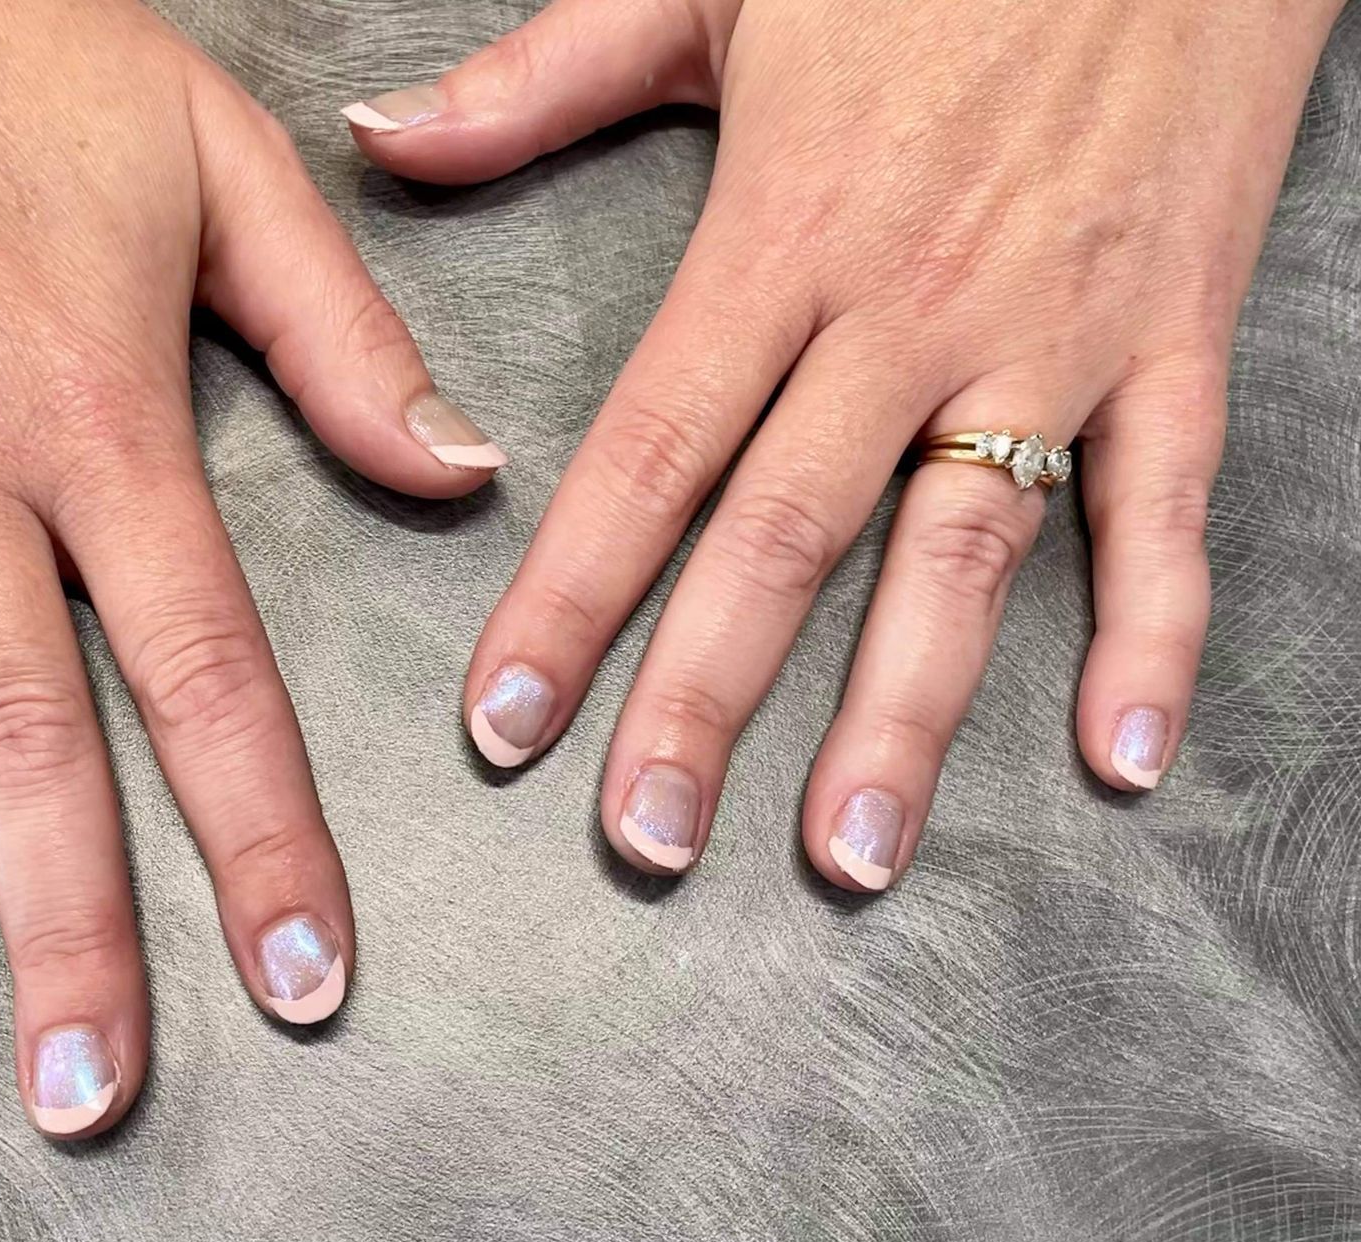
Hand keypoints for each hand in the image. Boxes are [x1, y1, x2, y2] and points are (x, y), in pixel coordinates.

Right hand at [0, 0, 502, 1134]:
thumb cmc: (27, 45)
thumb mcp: (226, 162)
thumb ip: (343, 335)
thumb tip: (460, 473)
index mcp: (101, 415)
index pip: (204, 670)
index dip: (265, 837)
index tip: (304, 978)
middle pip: (19, 738)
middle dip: (67, 929)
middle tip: (92, 1094)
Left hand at [344, 0, 1342, 885]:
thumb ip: (542, 78)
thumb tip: (384, 141)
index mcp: (784, 229)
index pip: (653, 449)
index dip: (571, 594)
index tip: (508, 719)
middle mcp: (909, 306)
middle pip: (786, 534)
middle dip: (706, 699)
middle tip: (645, 837)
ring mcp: (1049, 329)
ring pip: (965, 549)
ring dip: (906, 712)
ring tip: (849, 850)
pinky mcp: (1172, 331)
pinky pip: (1166, 501)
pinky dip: (1154, 629)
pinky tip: (1120, 753)